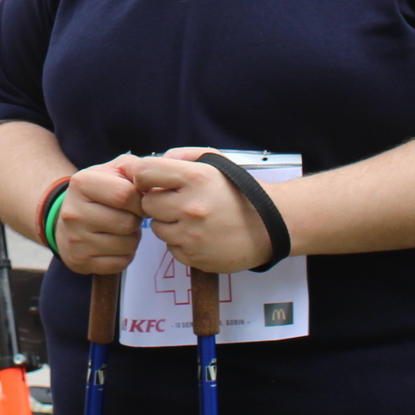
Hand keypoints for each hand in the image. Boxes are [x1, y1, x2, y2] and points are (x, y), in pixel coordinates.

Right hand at [52, 156, 145, 275]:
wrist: (65, 220)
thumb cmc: (99, 193)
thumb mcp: (113, 171)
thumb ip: (137, 168)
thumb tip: (160, 175)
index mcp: (81, 183)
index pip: (125, 195)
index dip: (140, 200)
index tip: (138, 201)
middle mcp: (73, 212)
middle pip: (128, 223)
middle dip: (136, 220)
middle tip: (128, 216)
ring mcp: (75, 239)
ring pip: (128, 245)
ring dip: (132, 238)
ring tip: (121, 230)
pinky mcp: (80, 261)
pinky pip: (121, 263)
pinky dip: (125, 255)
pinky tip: (114, 245)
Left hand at [130, 149, 272, 274]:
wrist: (269, 225)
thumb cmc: (240, 191)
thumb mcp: (214, 162)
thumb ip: (180, 156)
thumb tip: (148, 166)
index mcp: (195, 178)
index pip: (144, 172)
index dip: (144, 176)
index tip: (151, 181)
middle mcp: (191, 207)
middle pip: (147, 204)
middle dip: (157, 201)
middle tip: (176, 201)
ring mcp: (192, 235)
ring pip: (157, 228)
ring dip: (168, 223)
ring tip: (191, 218)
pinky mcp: (195, 257)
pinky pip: (171, 248)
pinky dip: (180, 242)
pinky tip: (199, 234)